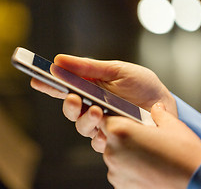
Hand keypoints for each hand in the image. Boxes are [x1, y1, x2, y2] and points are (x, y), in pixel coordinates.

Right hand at [31, 54, 176, 151]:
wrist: (164, 104)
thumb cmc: (141, 84)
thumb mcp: (116, 69)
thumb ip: (88, 67)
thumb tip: (59, 60)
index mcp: (90, 88)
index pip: (64, 87)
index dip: (48, 84)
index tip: (36, 79)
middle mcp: (92, 106)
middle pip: (70, 110)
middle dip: (68, 106)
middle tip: (73, 99)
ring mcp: (101, 123)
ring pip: (81, 127)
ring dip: (85, 120)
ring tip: (97, 112)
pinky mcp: (112, 137)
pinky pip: (98, 142)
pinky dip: (100, 137)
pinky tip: (107, 131)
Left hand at [101, 102, 200, 188]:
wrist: (198, 185)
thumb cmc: (186, 156)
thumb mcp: (173, 126)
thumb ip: (159, 114)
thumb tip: (156, 107)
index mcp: (121, 131)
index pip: (105, 118)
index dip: (115, 118)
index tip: (124, 121)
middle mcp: (112, 151)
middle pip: (109, 138)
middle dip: (123, 137)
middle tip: (143, 139)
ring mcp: (115, 171)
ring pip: (115, 156)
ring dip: (126, 154)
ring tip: (148, 155)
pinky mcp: (120, 186)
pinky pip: (120, 172)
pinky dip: (129, 169)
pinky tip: (147, 168)